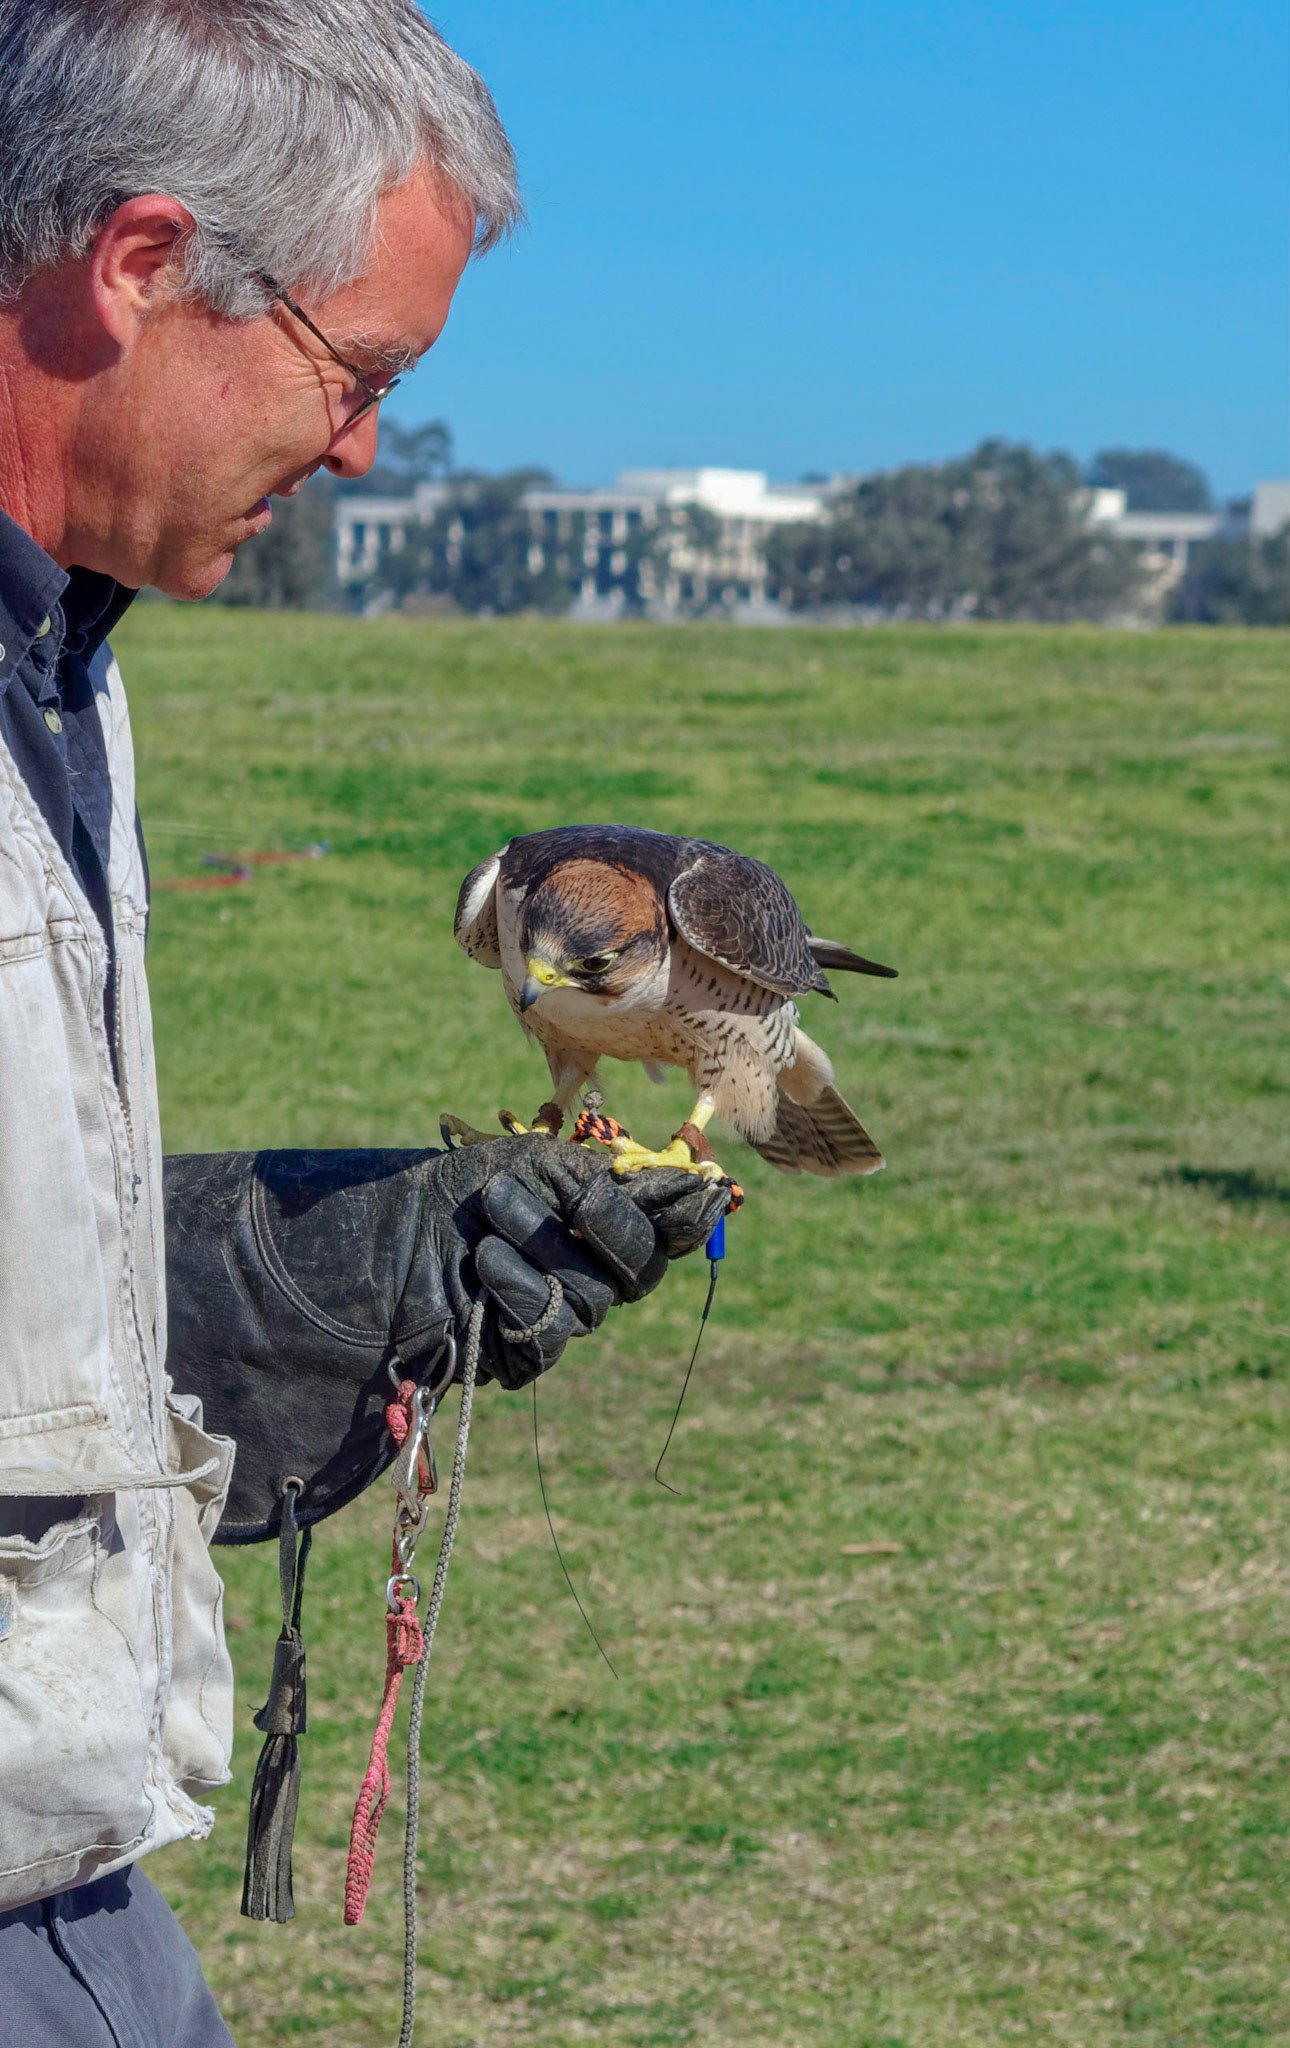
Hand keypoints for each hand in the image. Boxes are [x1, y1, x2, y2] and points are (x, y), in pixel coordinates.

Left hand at [164, 1138, 729, 1538]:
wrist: (378, 1233)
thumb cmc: (460, 1187)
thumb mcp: (541, 1163)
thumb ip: (616, 1180)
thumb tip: (705, 1186)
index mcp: (604, 1222)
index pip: (672, 1228)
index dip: (689, 1214)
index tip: (693, 1191)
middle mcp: (592, 1273)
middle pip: (642, 1268)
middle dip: (606, 1224)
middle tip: (565, 1194)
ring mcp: (559, 1315)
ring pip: (592, 1299)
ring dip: (540, 1245)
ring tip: (489, 1213)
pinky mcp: (518, 1355)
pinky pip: (546, 1334)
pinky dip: (517, 1290)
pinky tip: (483, 1262)